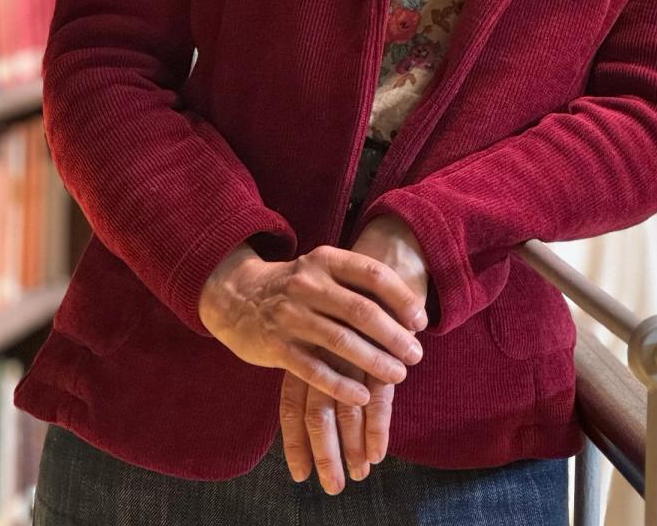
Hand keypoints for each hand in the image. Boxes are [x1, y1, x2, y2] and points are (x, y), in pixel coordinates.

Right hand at [280, 215, 429, 492]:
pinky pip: (314, 369)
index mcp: (325, 260)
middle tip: (416, 354)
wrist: (235, 295)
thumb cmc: (293, 286)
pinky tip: (362, 396)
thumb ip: (355, 283)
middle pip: (361, 310)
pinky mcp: (276, 346)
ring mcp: (290, 315)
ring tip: (398, 375)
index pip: (372, 274)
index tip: (421, 321)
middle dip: (394, 335)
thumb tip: (407, 309)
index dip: (401, 298)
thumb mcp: (321, 270)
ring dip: (374, 361)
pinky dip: (340, 384)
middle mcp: (308, 284)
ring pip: (340, 341)